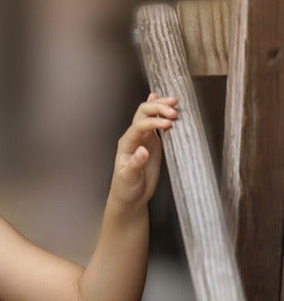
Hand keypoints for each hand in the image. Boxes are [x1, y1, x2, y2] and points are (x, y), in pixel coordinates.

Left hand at [109, 93, 178, 209]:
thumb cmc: (126, 189)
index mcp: (126, 144)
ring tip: (175, 103)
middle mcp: (135, 137)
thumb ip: (135, 164)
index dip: (153, 121)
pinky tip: (167, 105)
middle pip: (144, 112)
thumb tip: (142, 151)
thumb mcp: (129, 178)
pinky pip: (157, 123)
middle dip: (158, 108)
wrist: (130, 197)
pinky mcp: (154, 142)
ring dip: (161, 106)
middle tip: (173, 111)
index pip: (139, 125)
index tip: (167, 123)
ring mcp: (144, 138)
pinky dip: (162, 112)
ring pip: (150, 114)